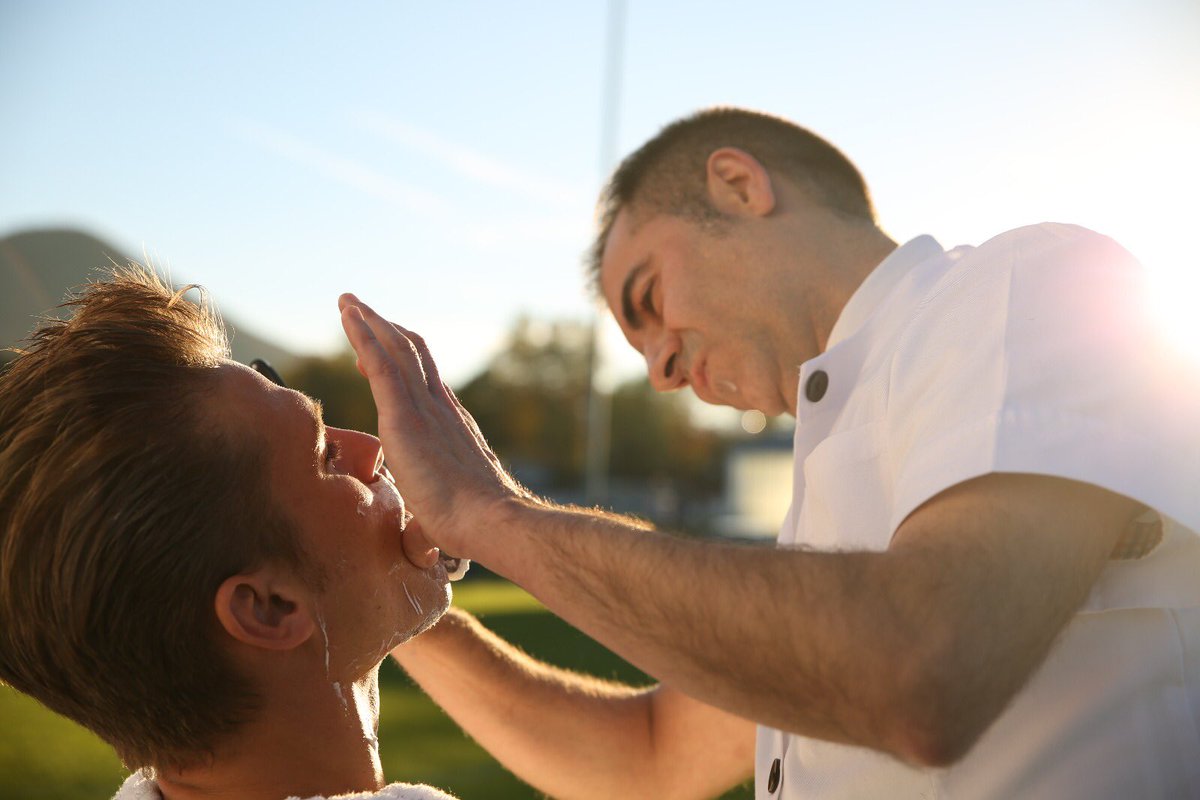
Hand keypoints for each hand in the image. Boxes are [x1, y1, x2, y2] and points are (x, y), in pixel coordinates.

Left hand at [337, 293, 525, 558]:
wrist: (490, 521)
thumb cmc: (474, 528)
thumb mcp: (447, 515)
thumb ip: (433, 519)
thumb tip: (426, 546)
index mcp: (453, 427)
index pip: (425, 384)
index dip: (402, 364)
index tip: (375, 357)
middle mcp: (442, 407)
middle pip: (413, 355)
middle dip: (386, 332)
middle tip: (362, 314)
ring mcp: (425, 407)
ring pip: (396, 349)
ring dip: (370, 323)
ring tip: (348, 303)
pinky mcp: (405, 414)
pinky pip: (381, 362)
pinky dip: (363, 334)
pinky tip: (348, 316)